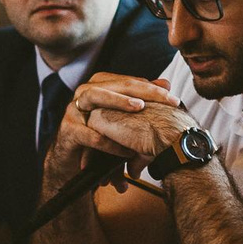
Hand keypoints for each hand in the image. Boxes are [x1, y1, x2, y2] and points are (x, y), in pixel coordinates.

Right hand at [73, 74, 189, 164]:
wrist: (70, 162)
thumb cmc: (97, 136)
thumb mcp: (120, 120)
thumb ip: (140, 99)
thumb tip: (166, 82)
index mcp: (99, 86)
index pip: (129, 81)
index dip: (152, 88)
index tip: (174, 98)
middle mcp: (85, 92)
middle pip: (116, 84)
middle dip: (144, 90)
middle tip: (166, 99)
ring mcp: (73, 110)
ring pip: (95, 96)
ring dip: (119, 100)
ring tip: (141, 106)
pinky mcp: (69, 131)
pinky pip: (91, 135)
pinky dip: (110, 143)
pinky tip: (126, 151)